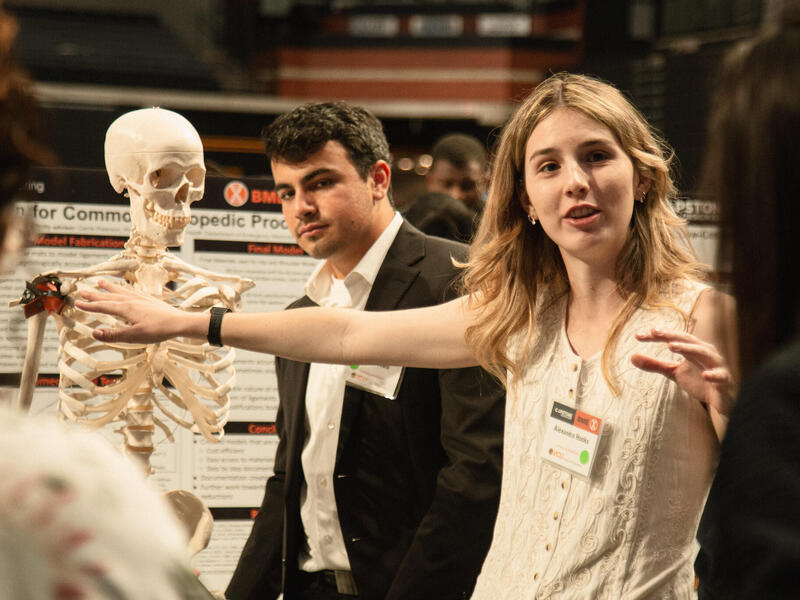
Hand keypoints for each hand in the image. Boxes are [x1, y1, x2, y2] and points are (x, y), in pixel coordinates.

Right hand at [74, 279, 204, 343]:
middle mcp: (133, 300)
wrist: (180, 322)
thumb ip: (114, 335)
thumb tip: (94, 333)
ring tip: (101, 282)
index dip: (90, 306)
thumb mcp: (134, 336)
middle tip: (82, 291)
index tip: (77, 303)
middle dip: (96, 294)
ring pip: (122, 291)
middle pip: (110, 296)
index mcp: (127, 308)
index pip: (104, 306)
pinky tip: (126, 289)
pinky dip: (126, 289)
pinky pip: (133, 291)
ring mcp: (142, 299)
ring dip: (110, 287)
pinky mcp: (150, 300)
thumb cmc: (159, 330)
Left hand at [631, 328, 734, 416]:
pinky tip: (705, 375)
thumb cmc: (698, 381)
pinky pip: (720, 376)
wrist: (721, 400)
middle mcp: (705, 352)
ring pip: (704, 353)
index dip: (657, 335)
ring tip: (671, 346)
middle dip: (671, 335)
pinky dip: (714, 375)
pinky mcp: (724, 380)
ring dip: (688, 348)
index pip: (673, 338)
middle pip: (688, 340)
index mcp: (692, 348)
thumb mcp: (673, 373)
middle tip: (654, 331)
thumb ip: (654, 365)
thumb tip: (631, 357)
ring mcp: (716, 365)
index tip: (637, 335)